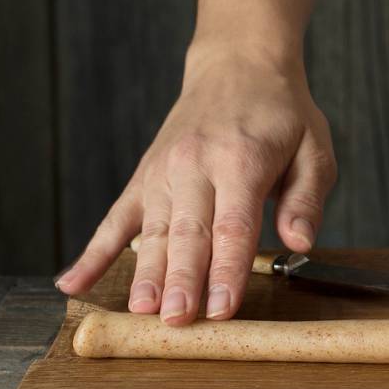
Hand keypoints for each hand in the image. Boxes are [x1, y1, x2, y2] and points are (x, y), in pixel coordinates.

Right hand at [54, 47, 336, 324]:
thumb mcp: (315, 151)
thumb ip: (307, 199)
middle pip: (187, 234)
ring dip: (145, 275)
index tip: (222, 310)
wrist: (238, 66)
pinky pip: (115, 219)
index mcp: (240, 161)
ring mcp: (163, 172)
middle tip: (175, 322)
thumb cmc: (281, 116)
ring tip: (139, 312)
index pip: (233, 226)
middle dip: (181, 281)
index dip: (227, 271)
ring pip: (152, 232)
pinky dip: (93, 253)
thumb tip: (300, 242)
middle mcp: (194, 165)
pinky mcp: (144, 178)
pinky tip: (74, 283)